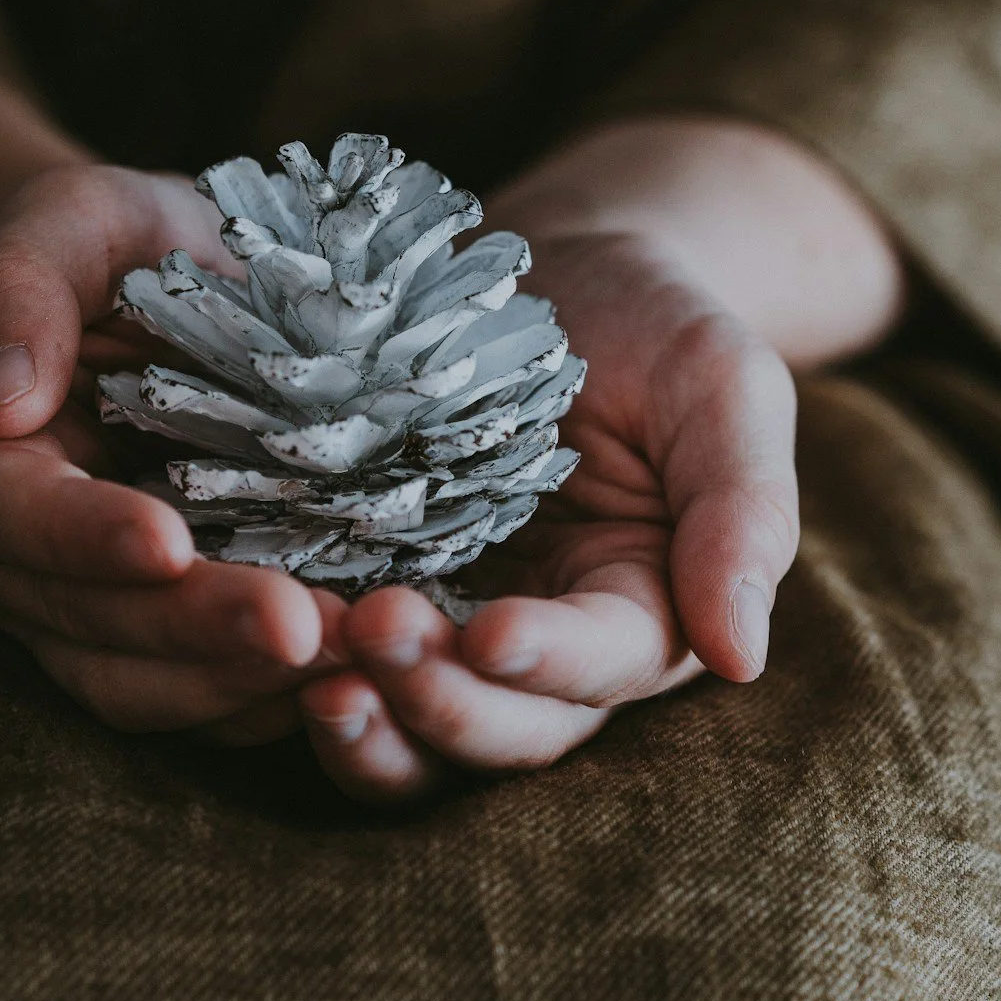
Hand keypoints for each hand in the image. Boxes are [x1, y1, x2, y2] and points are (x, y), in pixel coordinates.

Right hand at [0, 163, 329, 744]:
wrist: (151, 285)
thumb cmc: (109, 242)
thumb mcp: (68, 219)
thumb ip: (21, 289)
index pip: (5, 516)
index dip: (82, 539)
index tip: (169, 544)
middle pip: (79, 621)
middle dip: (193, 630)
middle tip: (303, 628)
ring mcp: (68, 610)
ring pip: (134, 685)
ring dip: (238, 684)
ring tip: (347, 656)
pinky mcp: (145, 640)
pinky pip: (194, 700)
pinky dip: (266, 703)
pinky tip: (352, 676)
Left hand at [298, 119, 904, 803]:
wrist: (551, 270)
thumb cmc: (657, 322)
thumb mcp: (726, 388)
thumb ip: (744, 513)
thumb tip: (742, 657)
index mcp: (643, 612)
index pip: (604, 669)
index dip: (550, 665)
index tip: (494, 632)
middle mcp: (546, 649)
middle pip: (506, 728)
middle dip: (442, 701)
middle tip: (375, 633)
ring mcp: (452, 628)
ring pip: (416, 731)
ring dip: (367, 721)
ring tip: (313, 673)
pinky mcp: (369, 591)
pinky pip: (339, 669)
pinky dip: (301, 676)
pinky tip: (256, 636)